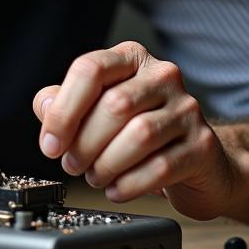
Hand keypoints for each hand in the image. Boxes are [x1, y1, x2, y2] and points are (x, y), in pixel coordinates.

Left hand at [33, 41, 241, 220]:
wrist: (198, 162)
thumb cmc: (138, 130)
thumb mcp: (96, 109)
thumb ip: (64, 103)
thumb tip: (46, 106)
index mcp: (131, 58)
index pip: (91, 70)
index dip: (64, 111)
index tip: (50, 144)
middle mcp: (163, 76)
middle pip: (114, 105)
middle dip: (84, 143)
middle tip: (73, 165)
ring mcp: (187, 109)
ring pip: (139, 135)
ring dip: (106, 164)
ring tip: (95, 176)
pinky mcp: (202, 145)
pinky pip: (160, 167)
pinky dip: (129, 184)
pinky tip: (117, 189)